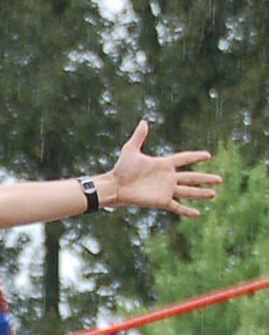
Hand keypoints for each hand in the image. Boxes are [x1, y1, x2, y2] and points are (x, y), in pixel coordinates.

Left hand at [105, 121, 220, 217]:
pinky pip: (177, 207)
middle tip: (220, 179)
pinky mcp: (161, 201)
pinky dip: (187, 210)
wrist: (115, 187)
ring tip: (214, 194)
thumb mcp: (131, 150)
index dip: (195, 157)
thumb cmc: (121, 169)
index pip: (184, 159)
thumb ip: (139, 136)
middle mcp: (168, 177)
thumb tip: (144, 121)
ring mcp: (166, 190)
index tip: (208, 156)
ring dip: (201, 193)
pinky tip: (197, 213)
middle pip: (192, 177)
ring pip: (188, 192)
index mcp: (163, 164)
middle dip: (205, 178)